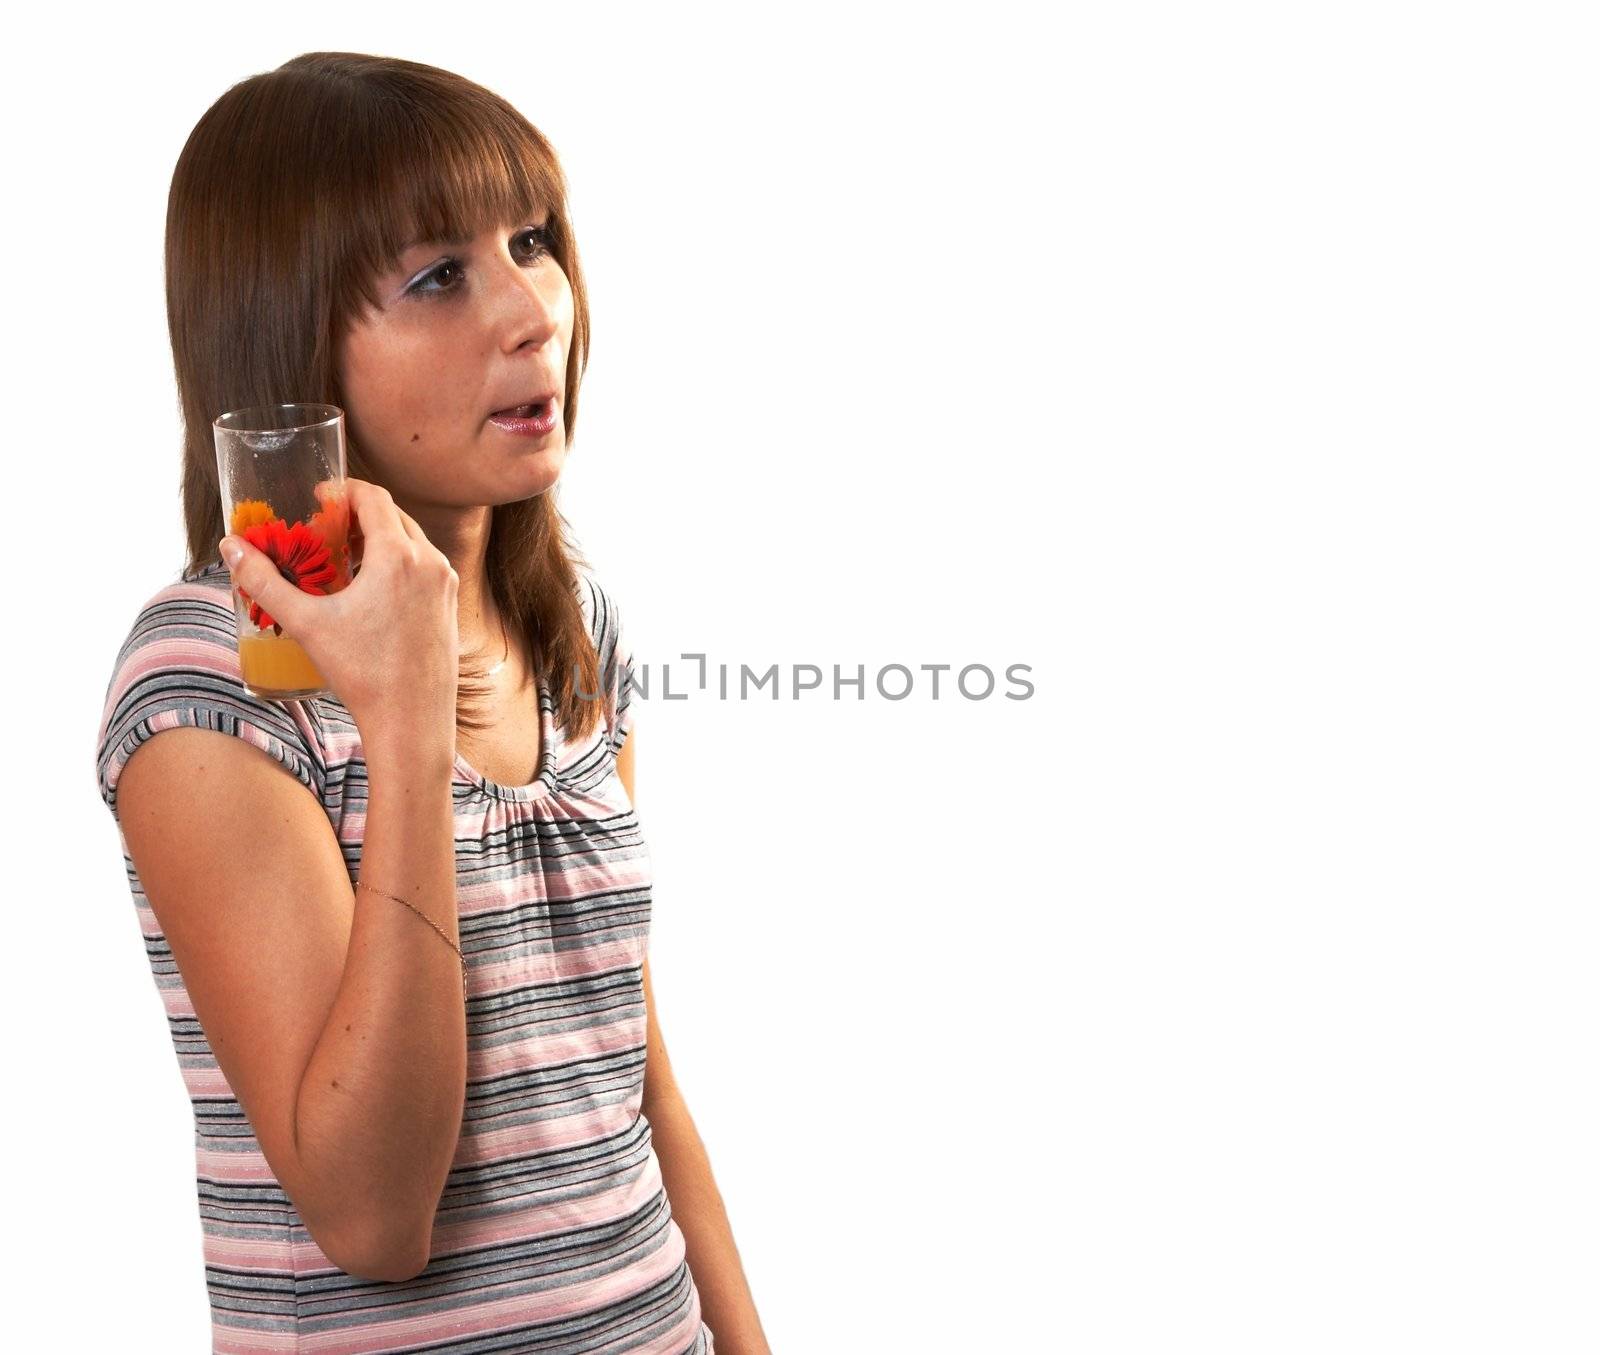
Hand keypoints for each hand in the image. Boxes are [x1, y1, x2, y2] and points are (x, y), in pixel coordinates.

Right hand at [219, 477, 458, 737]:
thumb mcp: (306, 623)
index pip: (374, 497)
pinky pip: (424, 567)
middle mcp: (431, 562)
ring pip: (411, 541)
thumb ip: (264, 581)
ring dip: (379, 539)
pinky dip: (398, 563)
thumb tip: (230, 547)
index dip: (343, 490)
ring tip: (343, 559)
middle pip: (393, 515)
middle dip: (358, 515)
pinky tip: (370, 590)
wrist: (412, 721)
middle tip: (325, 529)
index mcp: (399, 556)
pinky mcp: (450, 606)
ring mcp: (446, 584)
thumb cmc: (361, 674)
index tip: (319, 498)